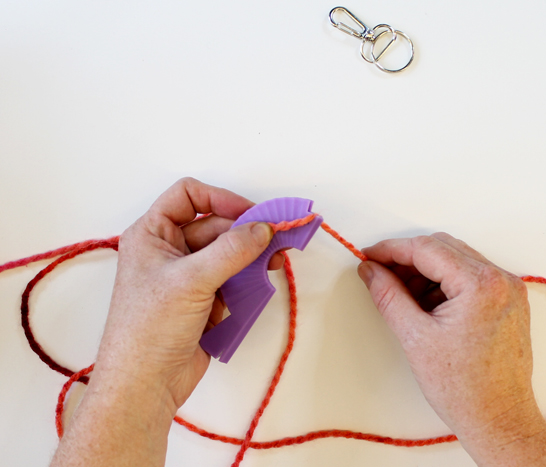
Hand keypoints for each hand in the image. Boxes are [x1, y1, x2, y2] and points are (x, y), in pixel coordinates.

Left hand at [93, 178, 280, 409]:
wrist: (145, 384)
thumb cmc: (149, 329)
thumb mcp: (191, 281)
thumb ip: (231, 250)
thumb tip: (262, 228)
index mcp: (152, 234)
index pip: (189, 196)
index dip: (221, 199)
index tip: (252, 214)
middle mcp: (169, 250)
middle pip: (216, 226)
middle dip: (246, 235)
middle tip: (276, 242)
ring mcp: (187, 276)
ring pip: (228, 254)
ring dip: (250, 260)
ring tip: (273, 266)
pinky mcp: (202, 299)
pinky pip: (231, 280)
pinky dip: (244, 284)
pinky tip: (251, 294)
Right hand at [357, 233, 545, 465]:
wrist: (498, 420)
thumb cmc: (465, 389)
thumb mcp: (415, 337)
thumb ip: (388, 295)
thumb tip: (371, 271)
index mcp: (481, 284)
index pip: (427, 248)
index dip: (391, 250)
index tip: (369, 257)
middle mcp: (501, 280)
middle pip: (443, 248)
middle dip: (407, 258)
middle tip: (379, 273)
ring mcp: (508, 291)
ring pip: (457, 261)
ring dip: (425, 271)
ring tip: (400, 293)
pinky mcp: (508, 303)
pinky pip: (471, 278)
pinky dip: (444, 283)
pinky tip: (424, 302)